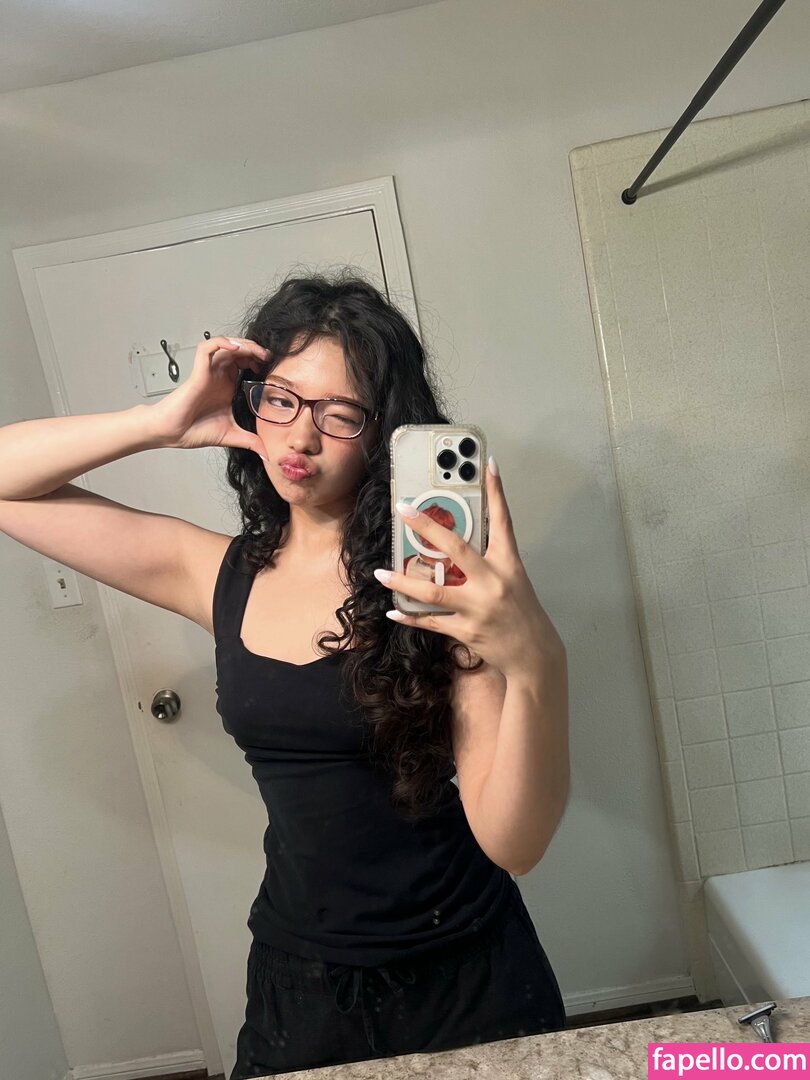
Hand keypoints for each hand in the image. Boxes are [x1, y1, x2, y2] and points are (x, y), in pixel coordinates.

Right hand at [147, 336, 269, 458]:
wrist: (172, 434)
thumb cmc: (194, 431)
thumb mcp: (232, 436)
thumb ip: (251, 442)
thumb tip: (268, 454)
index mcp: (227, 386)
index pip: (245, 364)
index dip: (258, 362)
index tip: (272, 369)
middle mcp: (218, 376)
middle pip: (238, 351)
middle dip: (255, 349)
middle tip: (268, 357)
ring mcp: (208, 372)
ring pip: (226, 345)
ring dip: (242, 344)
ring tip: (256, 352)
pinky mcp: (198, 372)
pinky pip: (207, 348)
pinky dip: (221, 343)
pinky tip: (235, 349)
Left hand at [374, 459, 565, 679]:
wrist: (534, 654)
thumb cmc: (522, 612)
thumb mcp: (513, 580)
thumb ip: (488, 562)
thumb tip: (453, 546)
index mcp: (508, 564)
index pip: (502, 521)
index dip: (496, 492)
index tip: (488, 464)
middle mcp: (493, 582)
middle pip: (456, 549)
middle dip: (427, 528)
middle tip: (403, 510)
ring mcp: (478, 607)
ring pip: (433, 592)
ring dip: (402, 583)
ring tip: (380, 574)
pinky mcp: (467, 630)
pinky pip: (431, 622)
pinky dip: (410, 617)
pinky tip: (392, 612)